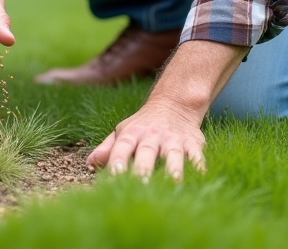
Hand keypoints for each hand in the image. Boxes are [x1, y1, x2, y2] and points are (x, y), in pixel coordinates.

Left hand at [87, 99, 205, 181]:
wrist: (175, 103)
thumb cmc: (143, 124)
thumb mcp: (123, 131)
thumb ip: (108, 148)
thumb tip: (89, 163)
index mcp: (133, 134)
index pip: (122, 146)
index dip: (117, 159)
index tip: (114, 174)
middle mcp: (153, 136)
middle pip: (147, 152)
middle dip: (144, 168)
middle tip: (140, 185)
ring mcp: (173, 139)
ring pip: (174, 154)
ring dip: (173, 168)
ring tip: (173, 182)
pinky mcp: (192, 143)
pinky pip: (196, 154)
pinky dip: (198, 165)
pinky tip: (198, 177)